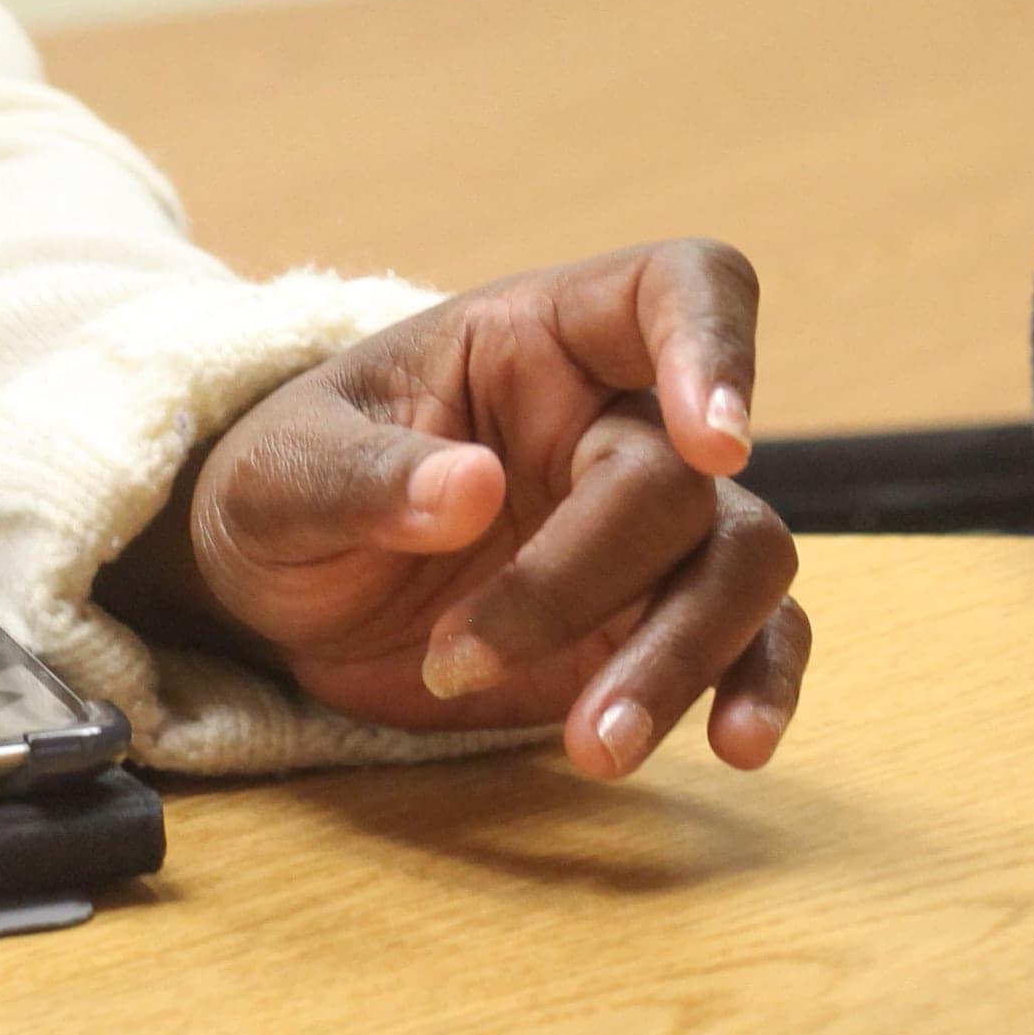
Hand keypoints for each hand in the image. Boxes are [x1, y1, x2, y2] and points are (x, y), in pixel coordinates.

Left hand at [115, 240, 807, 775]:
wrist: (276, 592)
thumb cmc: (280, 490)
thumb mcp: (277, 476)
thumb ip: (363, 477)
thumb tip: (469, 489)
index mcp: (537, 339)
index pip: (676, 287)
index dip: (717, 346)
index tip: (715, 444)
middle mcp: (614, 418)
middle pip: (686, 476)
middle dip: (591, 580)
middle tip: (459, 663)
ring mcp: (645, 527)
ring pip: (740, 562)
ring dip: (683, 656)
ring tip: (593, 747)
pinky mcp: (649, 622)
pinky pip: (753, 638)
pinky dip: (758, 684)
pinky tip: (735, 745)